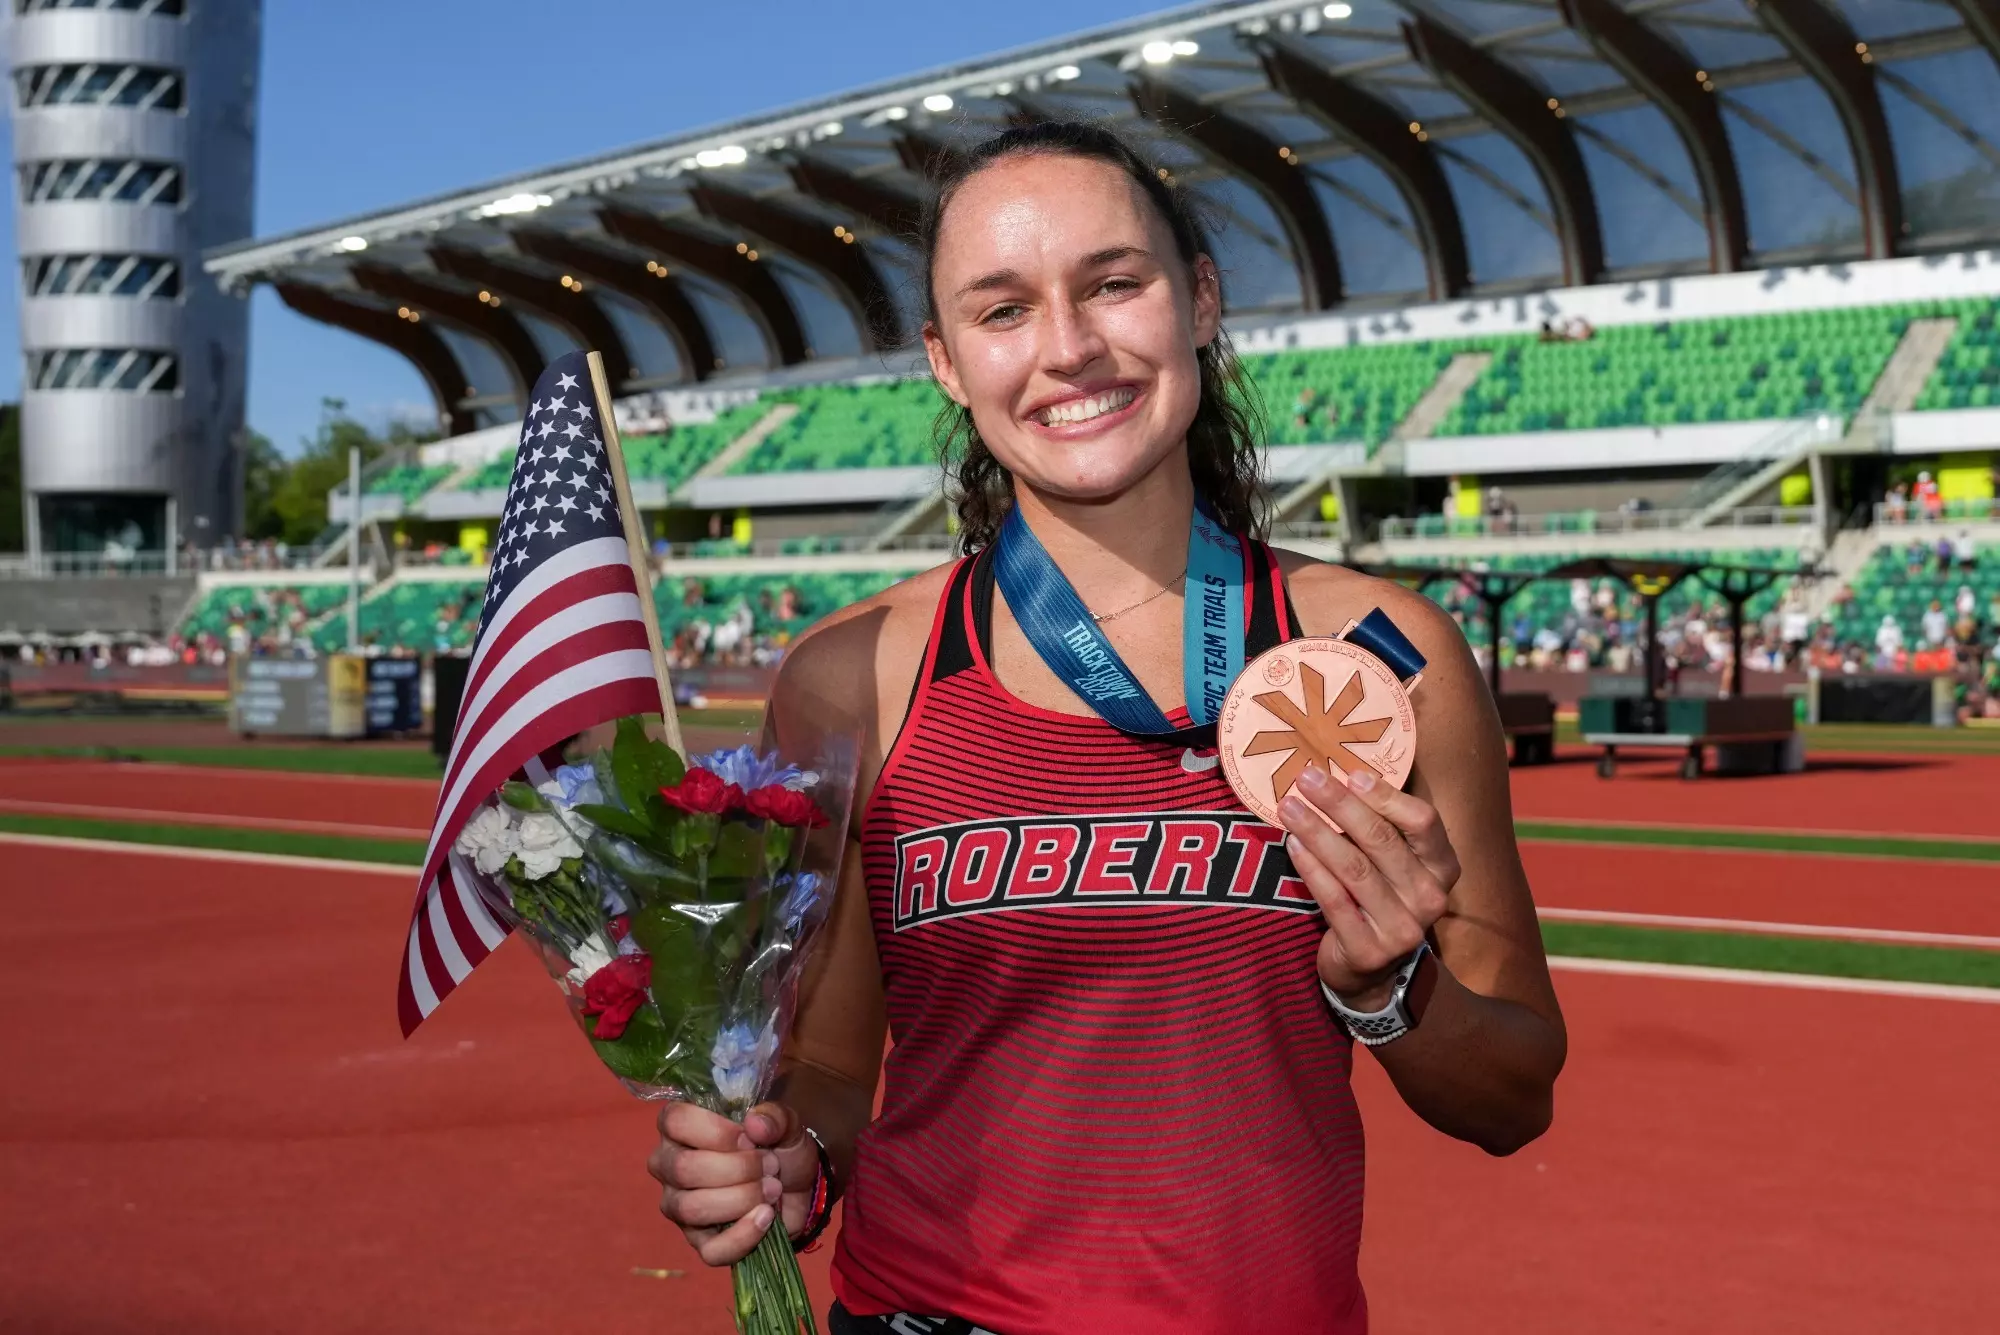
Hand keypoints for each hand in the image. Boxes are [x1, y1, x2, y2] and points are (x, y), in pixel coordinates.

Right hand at [649, 1100, 820, 1265]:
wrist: (799, 1188)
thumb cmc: (778, 1147)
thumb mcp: (785, 1123)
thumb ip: (774, 1117)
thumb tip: (755, 1124)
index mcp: (680, 1128)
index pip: (675, 1121)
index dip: (715, 1131)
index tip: (750, 1139)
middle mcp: (669, 1166)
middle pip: (683, 1168)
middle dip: (737, 1168)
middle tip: (770, 1165)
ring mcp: (680, 1207)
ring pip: (692, 1208)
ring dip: (741, 1198)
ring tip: (772, 1189)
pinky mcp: (700, 1242)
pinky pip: (711, 1250)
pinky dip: (743, 1235)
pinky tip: (766, 1217)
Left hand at [1278, 765, 1460, 1008]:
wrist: (1372, 971)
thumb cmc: (1377, 898)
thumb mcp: (1392, 864)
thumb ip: (1381, 826)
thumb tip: (1340, 773)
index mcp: (1442, 867)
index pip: (1423, 821)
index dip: (1387, 796)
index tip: (1351, 775)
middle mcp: (1430, 897)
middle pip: (1382, 840)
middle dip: (1340, 805)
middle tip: (1307, 779)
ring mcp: (1402, 927)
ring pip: (1354, 868)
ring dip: (1317, 832)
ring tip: (1289, 807)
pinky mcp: (1369, 949)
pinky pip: (1334, 899)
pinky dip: (1311, 868)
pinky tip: (1292, 844)